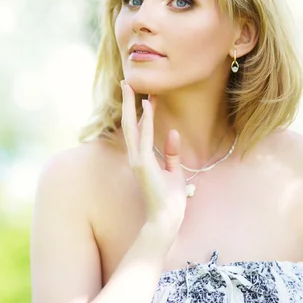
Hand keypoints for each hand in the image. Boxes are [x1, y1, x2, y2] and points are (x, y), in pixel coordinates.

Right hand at [120, 80, 186, 235]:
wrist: (166, 219)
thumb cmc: (170, 199)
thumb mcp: (175, 172)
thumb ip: (172, 153)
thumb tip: (172, 131)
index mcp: (141, 158)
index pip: (140, 130)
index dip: (142, 112)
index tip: (148, 95)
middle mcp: (135, 157)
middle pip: (128, 124)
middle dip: (128, 103)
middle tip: (127, 83)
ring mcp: (137, 160)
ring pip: (131, 127)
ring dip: (131, 106)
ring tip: (131, 88)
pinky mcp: (143, 165)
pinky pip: (144, 138)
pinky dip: (145, 121)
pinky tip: (147, 106)